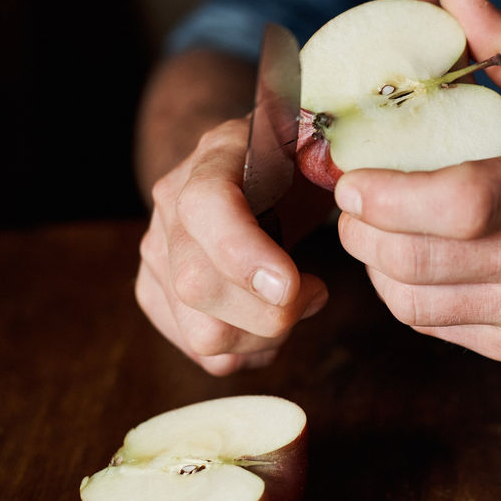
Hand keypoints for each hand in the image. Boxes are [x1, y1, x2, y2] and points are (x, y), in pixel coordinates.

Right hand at [136, 117, 327, 374]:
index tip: (292, 284)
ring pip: (201, 333)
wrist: (250, 170)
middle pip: (198, 287)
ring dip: (265, 337)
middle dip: (273, 312)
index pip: (205, 206)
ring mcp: (157, 254)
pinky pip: (203, 352)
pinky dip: (249, 351)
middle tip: (316, 292)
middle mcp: (171, 207)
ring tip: (296, 306)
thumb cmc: (292, 164)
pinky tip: (271, 323)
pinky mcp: (156, 294)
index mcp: (213, 158)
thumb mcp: (315, 148)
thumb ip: (327, 162)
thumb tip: (343, 185)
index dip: (244, 254)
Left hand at [335, 0, 500, 366]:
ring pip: (415, 302)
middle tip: (351, 192)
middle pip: (419, 258)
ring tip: (375, 224)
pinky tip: (412, 258)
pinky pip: (436, 325)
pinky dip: (406, 291)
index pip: (463, 202)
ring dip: (376, 262)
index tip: (353, 175)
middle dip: (362, 227)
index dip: (390, 194)